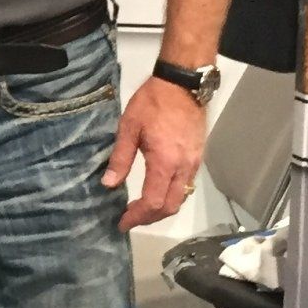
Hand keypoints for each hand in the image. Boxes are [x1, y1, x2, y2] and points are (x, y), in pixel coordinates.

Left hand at [102, 76, 207, 231]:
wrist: (182, 85)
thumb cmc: (152, 103)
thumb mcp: (129, 127)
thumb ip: (120, 158)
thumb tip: (108, 184)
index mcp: (165, 162)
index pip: (153, 202)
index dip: (137, 217)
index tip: (122, 222)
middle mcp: (184, 167)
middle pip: (170, 206)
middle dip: (149, 218)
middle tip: (129, 219)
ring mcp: (194, 164)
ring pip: (181, 198)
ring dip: (161, 209)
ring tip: (141, 209)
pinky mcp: (198, 158)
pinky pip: (186, 186)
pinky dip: (171, 196)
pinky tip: (157, 192)